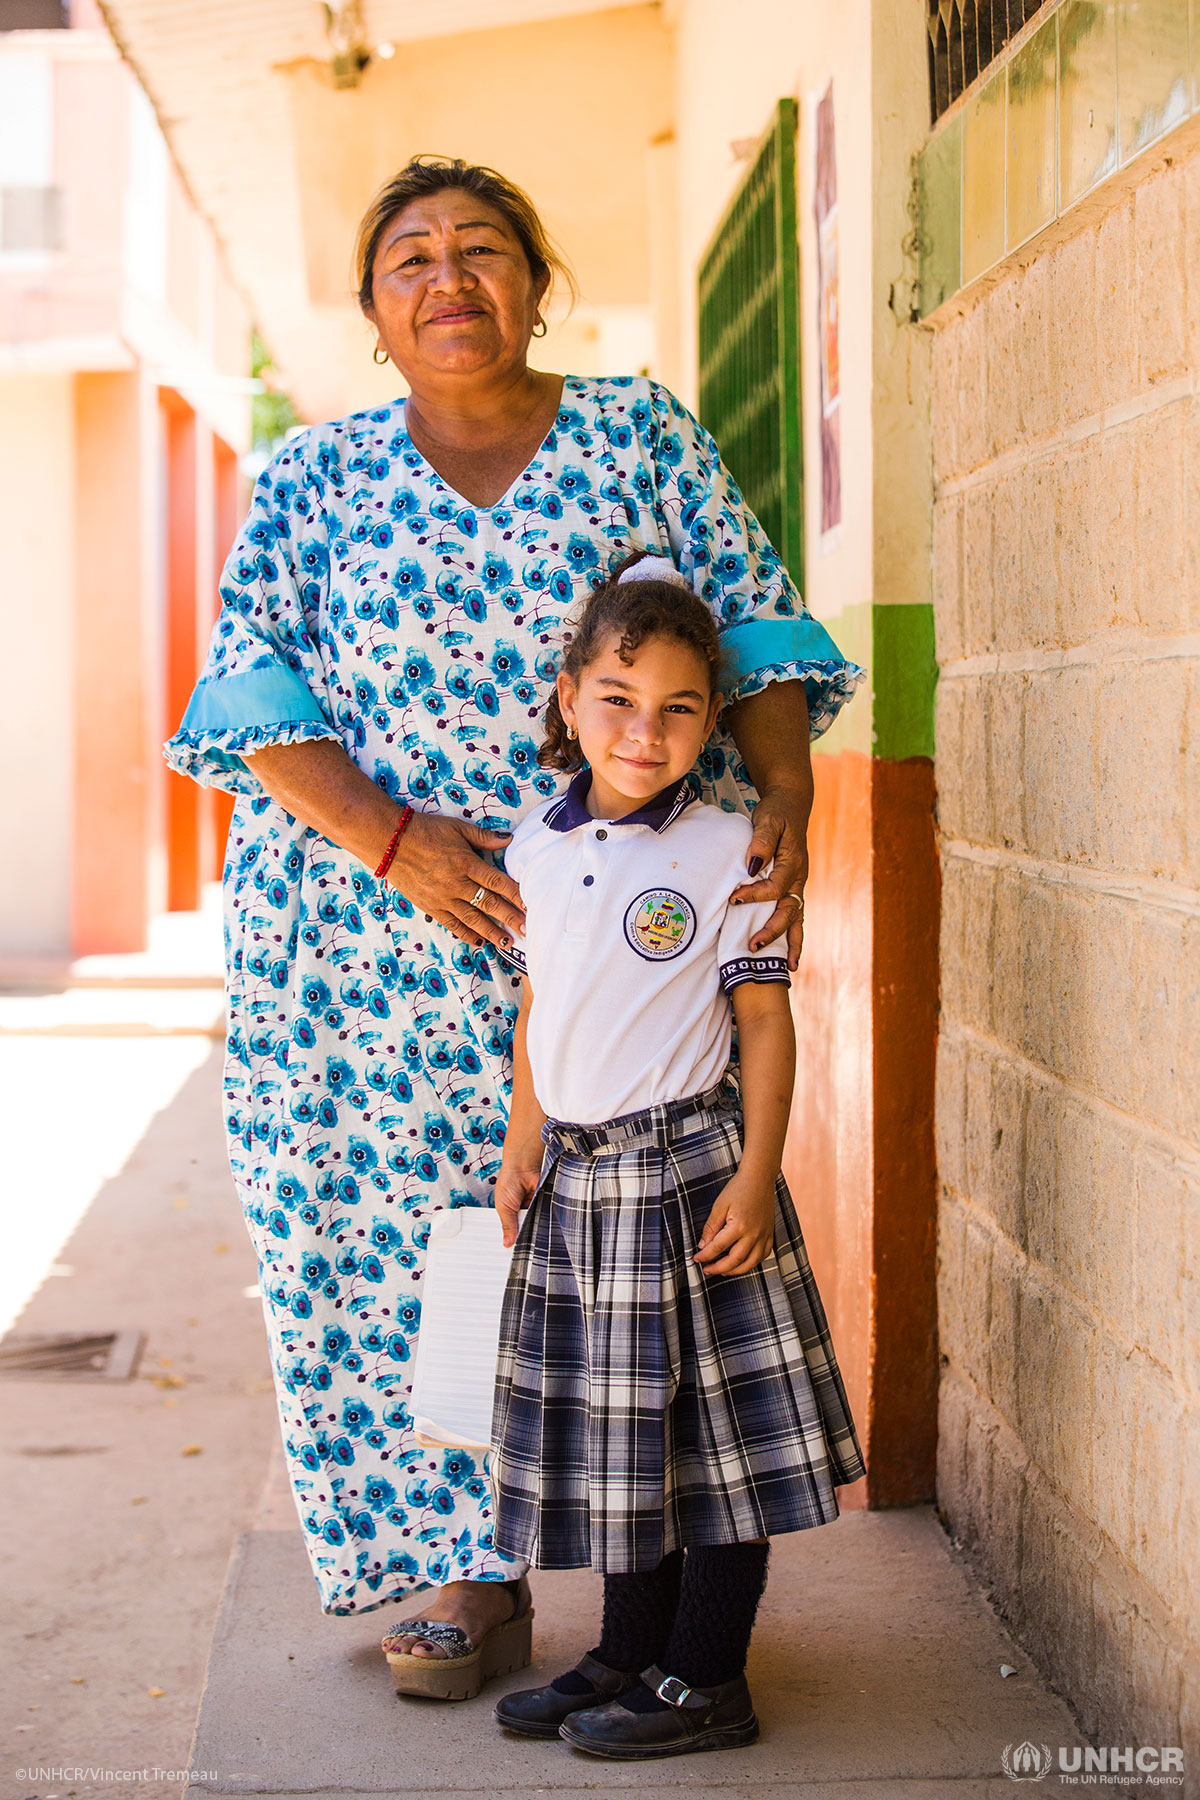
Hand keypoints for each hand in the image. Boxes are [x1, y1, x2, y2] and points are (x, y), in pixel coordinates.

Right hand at [388, 812, 524, 951]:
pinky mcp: (430, 906)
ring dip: (492, 932)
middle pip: (489, 904)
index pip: (497, 882)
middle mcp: (456, 883)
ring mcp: (442, 898)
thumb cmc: (426, 830)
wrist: (390, 842)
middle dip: (510, 918)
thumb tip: (510, 839)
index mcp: (466, 862)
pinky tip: (480, 942)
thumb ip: (484, 836)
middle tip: (527, 930)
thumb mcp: (457, 827)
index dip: (516, 895)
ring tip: (508, 943)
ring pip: (473, 920)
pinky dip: (467, 934)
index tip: (530, 905)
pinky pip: (452, 924)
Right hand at [495, 1158, 542, 1248]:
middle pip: (526, 1230)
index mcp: (510, 1214)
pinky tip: (542, 1224)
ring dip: (536, 1227)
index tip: (515, 1249)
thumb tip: (507, 1243)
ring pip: (537, 1225)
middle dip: (526, 1236)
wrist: (522, 1167)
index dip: (515, 1239)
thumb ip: (507, 1226)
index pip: (513, 1230)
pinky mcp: (544, 1204)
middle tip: (525, 1245)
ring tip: (534, 1234)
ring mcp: (534, 1209)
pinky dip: (544, 1220)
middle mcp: (523, 1212)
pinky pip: (546, 1217)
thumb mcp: (503, 1208)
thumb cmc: (509, 1182)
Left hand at [694, 1170, 775, 1276]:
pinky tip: (743, 1263)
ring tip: (723, 1271)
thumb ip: (711, 1227)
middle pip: (735, 1260)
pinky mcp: (770, 1234)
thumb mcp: (719, 1206)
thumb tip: (703, 1246)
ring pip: (751, 1262)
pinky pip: (764, 1255)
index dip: (705, 1256)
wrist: (759, 1178)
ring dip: (736, 1271)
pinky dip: (753, 1263)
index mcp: (739, 1226)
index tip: (696, 1259)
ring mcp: (764, 1235)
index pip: (718, 1247)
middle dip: (719, 1268)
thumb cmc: (738, 1189)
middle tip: (707, 1270)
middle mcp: (753, 1234)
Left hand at [728, 783, 809, 969]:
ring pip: (797, 918)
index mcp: (794, 862)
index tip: (735, 898)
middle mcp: (800, 878)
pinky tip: (789, 957)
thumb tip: (753, 864)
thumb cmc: (777, 814)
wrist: (791, 807)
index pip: (777, 887)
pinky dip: (793, 937)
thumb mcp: (768, 819)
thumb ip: (762, 840)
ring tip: (786, 966)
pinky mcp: (792, 889)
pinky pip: (794, 916)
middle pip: (789, 910)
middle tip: (754, 945)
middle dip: (773, 930)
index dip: (756, 895)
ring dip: (790, 942)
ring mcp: (798, 886)